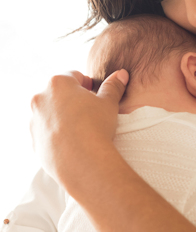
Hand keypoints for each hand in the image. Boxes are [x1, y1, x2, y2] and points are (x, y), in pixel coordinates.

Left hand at [30, 69, 128, 183]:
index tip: (95, 94)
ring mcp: (35, 121)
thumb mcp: (109, 102)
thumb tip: (121, 74)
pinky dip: (57, 133)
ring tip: (82, 127)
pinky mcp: (34, 141)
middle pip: (59, 93)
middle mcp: (41, 99)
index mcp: (58, 83)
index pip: (74, 75)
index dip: (87, 83)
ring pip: (51, 112)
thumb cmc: (96, 126)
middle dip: (73, 98)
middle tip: (90, 110)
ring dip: (63, 115)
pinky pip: (47, 131)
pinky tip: (73, 140)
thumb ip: (113, 86)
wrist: (83, 162)